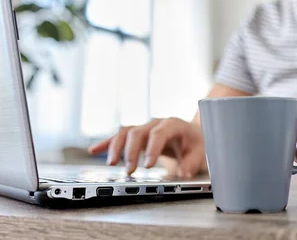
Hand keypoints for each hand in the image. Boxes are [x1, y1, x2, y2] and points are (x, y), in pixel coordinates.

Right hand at [88, 118, 206, 177]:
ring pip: (125, 132)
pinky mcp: (137, 135)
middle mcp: (155, 123)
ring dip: (116, 147)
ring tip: (111, 164)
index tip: (148, 165)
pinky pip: (119, 136)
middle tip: (129, 171)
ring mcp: (144, 128)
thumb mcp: (202, 152)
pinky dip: (106, 143)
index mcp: (173, 124)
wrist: (195, 133)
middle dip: (131, 152)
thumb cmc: (198, 142)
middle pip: (138, 132)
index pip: (159, 133)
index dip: (152, 148)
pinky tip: (94, 150)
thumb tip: (183, 173)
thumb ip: (192, 162)